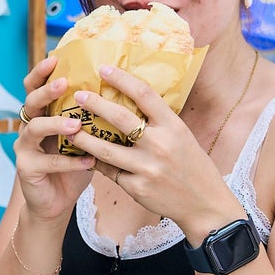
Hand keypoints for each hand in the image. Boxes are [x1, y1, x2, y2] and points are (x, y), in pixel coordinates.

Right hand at [13, 56, 96, 223]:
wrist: (55, 202)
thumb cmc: (73, 165)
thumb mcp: (84, 138)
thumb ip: (92, 118)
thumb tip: (124, 92)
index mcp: (43, 114)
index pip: (36, 86)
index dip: (42, 71)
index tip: (56, 58)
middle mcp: (29, 127)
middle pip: (30, 102)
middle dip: (46, 91)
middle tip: (63, 84)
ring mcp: (25, 148)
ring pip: (34, 129)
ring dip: (55, 124)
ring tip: (76, 124)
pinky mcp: (26, 169)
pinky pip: (47, 162)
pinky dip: (69, 161)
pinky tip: (88, 160)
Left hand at [68, 65, 241, 243]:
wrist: (205, 205)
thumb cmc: (193, 166)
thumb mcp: (183, 137)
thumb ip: (160, 122)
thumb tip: (131, 100)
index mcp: (174, 126)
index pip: (145, 95)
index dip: (122, 79)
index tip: (104, 69)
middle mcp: (160, 145)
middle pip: (120, 118)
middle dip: (95, 104)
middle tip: (78, 95)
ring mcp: (147, 168)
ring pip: (105, 149)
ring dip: (84, 138)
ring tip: (69, 130)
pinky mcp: (137, 187)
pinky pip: (109, 172)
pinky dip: (97, 163)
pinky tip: (86, 156)